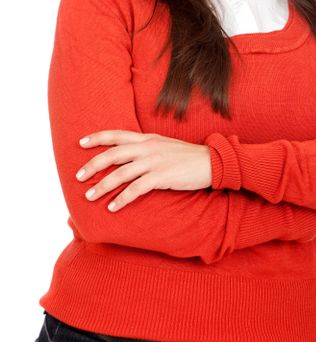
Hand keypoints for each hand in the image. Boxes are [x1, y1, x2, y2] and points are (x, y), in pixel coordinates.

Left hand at [75, 130, 211, 211]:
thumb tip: (129, 157)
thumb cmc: (187, 157)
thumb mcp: (164, 146)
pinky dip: (122, 199)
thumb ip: (147, 148)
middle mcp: (148, 147)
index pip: (117, 135)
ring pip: (121, 173)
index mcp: (147, 138)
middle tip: (78, 176)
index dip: (97, 138)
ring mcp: (154, 161)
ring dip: (103, 186)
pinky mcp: (162, 176)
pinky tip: (113, 207)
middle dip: (93, 165)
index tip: (81, 143)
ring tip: (90, 196)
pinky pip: (136, 189)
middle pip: (113, 154)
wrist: (211, 162)